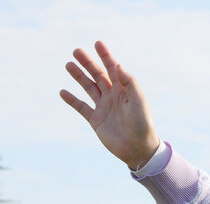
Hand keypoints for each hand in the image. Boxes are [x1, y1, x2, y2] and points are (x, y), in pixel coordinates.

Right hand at [60, 41, 160, 168]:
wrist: (139, 149)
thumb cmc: (142, 125)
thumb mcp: (138, 102)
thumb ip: (129, 83)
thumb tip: (116, 66)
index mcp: (125, 91)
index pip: (113, 69)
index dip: (106, 56)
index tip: (98, 43)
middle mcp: (113, 97)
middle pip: (98, 75)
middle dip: (88, 63)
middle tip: (76, 51)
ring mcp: (104, 108)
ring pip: (88, 88)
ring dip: (78, 77)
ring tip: (68, 65)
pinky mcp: (96, 120)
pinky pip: (81, 107)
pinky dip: (72, 100)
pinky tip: (63, 92)